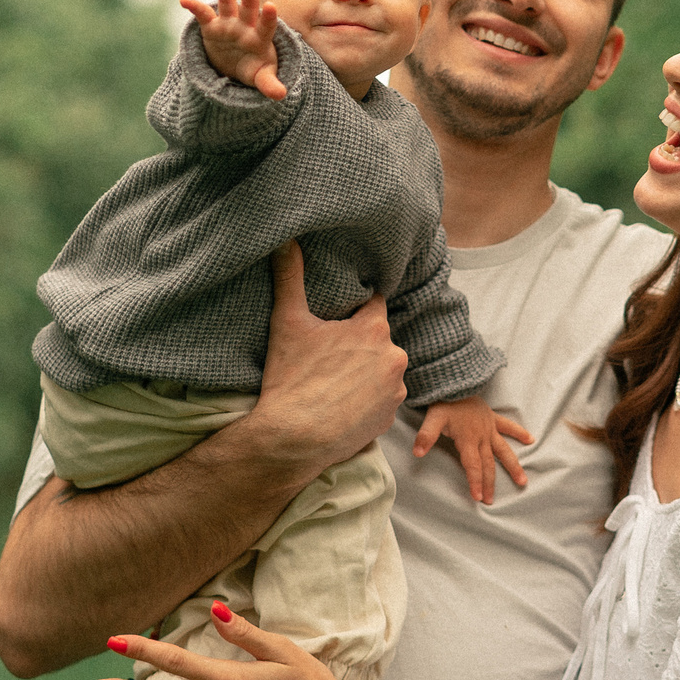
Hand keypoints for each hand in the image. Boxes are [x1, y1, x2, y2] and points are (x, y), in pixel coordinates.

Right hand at [179, 0, 286, 99]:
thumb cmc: (254, 68)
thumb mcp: (261, 77)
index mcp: (260, 38)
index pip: (266, 26)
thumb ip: (269, 84)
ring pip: (227, 3)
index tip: (271, 5)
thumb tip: (281, 96)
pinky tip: (183, 0)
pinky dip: (193, 6)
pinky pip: (203, 13)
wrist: (237, 65)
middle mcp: (245, 26)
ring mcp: (228, 23)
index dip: (268, 17)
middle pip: (249, 7)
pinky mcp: (212, 26)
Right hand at [250, 242, 406, 477]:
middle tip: (330, 351)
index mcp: (374, 329)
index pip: (374, 303)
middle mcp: (394, 357)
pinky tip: (342, 402)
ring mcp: (395, 390)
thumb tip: (284, 239)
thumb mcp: (287, 322)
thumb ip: (290, 277)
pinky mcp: (390, 418)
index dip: (356, 306)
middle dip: (359, 342)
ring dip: (366, 371)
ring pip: (382, 369)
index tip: (342, 311)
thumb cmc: (291, 379)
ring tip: (334, 379)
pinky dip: (366, 399)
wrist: (294, 440)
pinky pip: (381, 400)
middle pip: (378, 339)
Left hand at [410, 395, 532, 502]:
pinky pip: (508, 426)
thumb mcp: (432, 419)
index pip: (473, 465)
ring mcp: (489, 427)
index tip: (478, 497)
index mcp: (468, 439)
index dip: (475, 481)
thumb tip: (417, 453)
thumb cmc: (443, 402)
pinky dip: (519, 432)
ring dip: (513, 466)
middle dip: (489, 483)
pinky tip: (530, 439)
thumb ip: (426, 436)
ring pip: (503, 450)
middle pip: (488, 464)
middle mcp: (481, 436)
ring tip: (523, 481)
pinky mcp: (492, 418)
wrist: (455, 381)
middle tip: (490, 500)